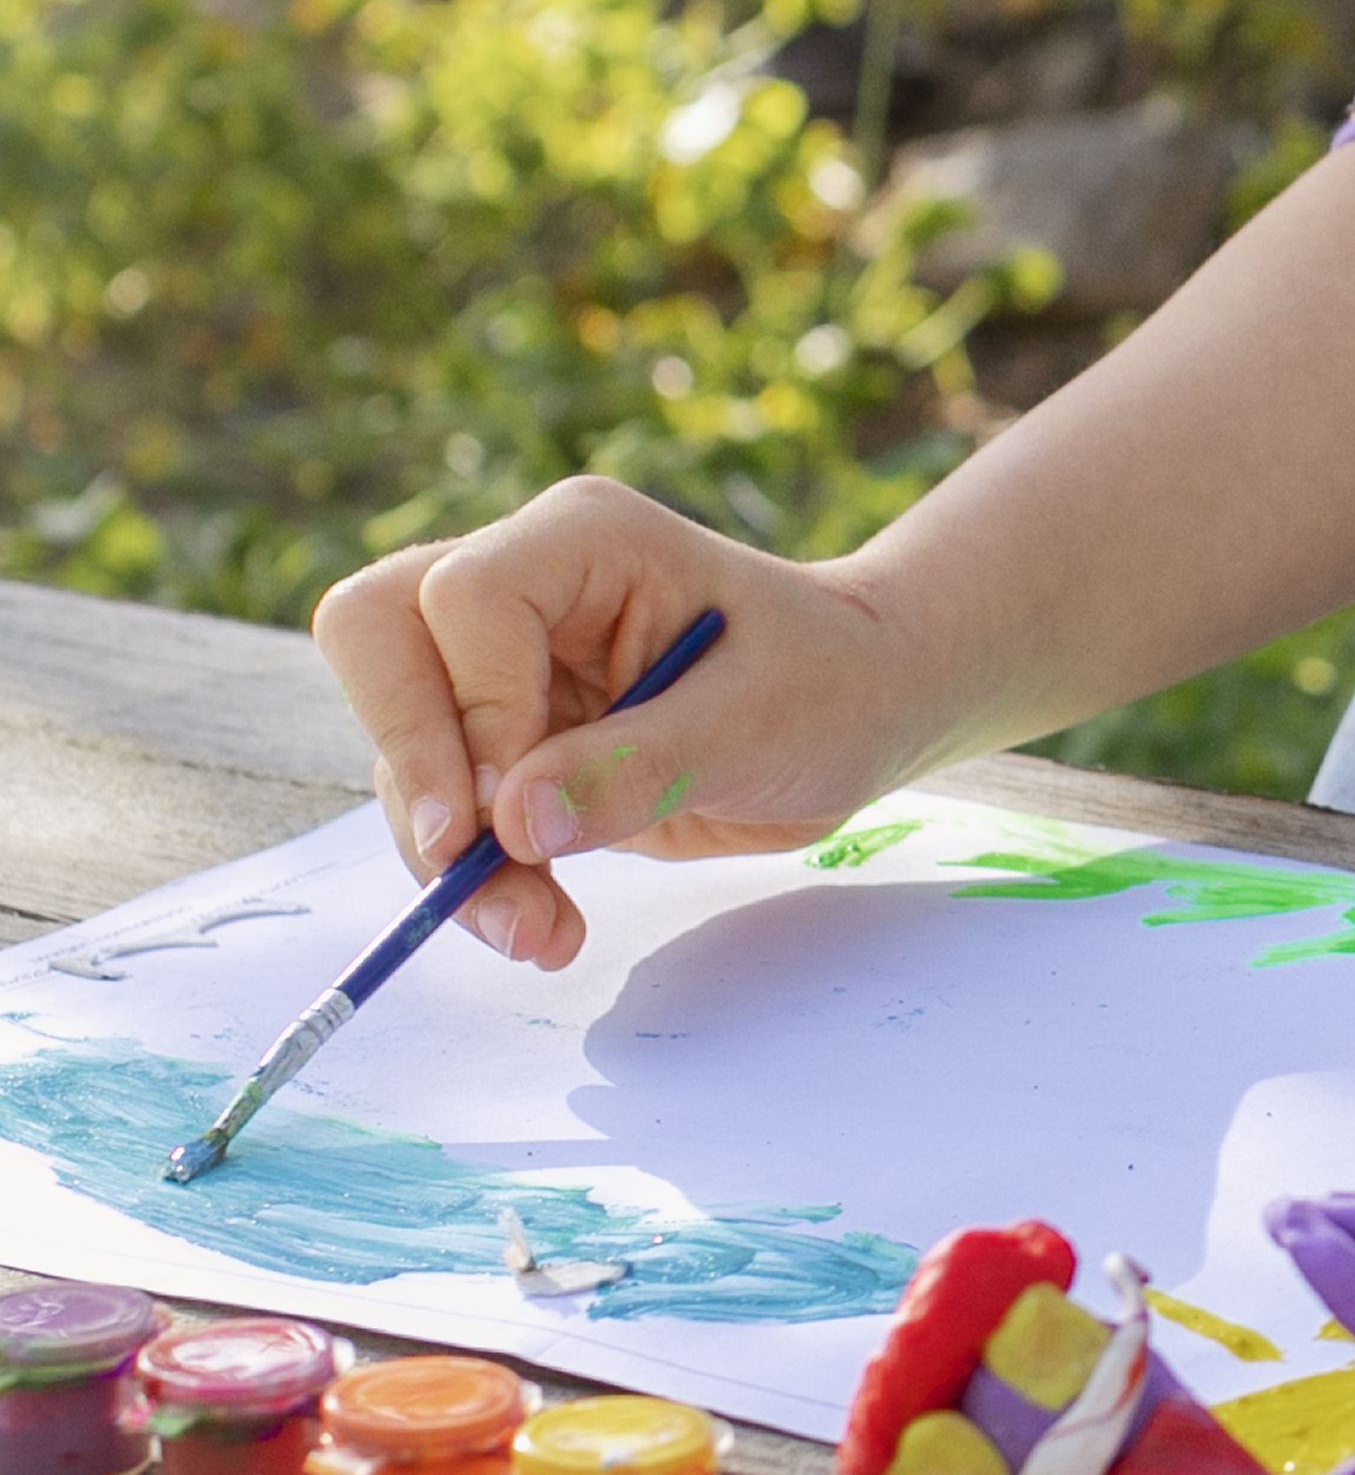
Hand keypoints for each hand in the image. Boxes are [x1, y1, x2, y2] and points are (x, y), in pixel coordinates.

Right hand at [310, 483, 937, 975]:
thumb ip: (639, 767)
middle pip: (375, 638)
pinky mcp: (505, 740)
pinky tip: (546, 926)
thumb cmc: (830, 686)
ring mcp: (501, 664)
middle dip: (413, 766)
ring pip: (400, 747)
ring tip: (542, 934)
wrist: (860, 710)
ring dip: (449, 856)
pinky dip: (477, 877)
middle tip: (469, 866)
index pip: (463, 599)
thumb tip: (510, 823)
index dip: (474, 707)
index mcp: (584, 541)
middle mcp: (522, 584)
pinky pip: (442, 806)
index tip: (517, 807)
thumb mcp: (760, 726)